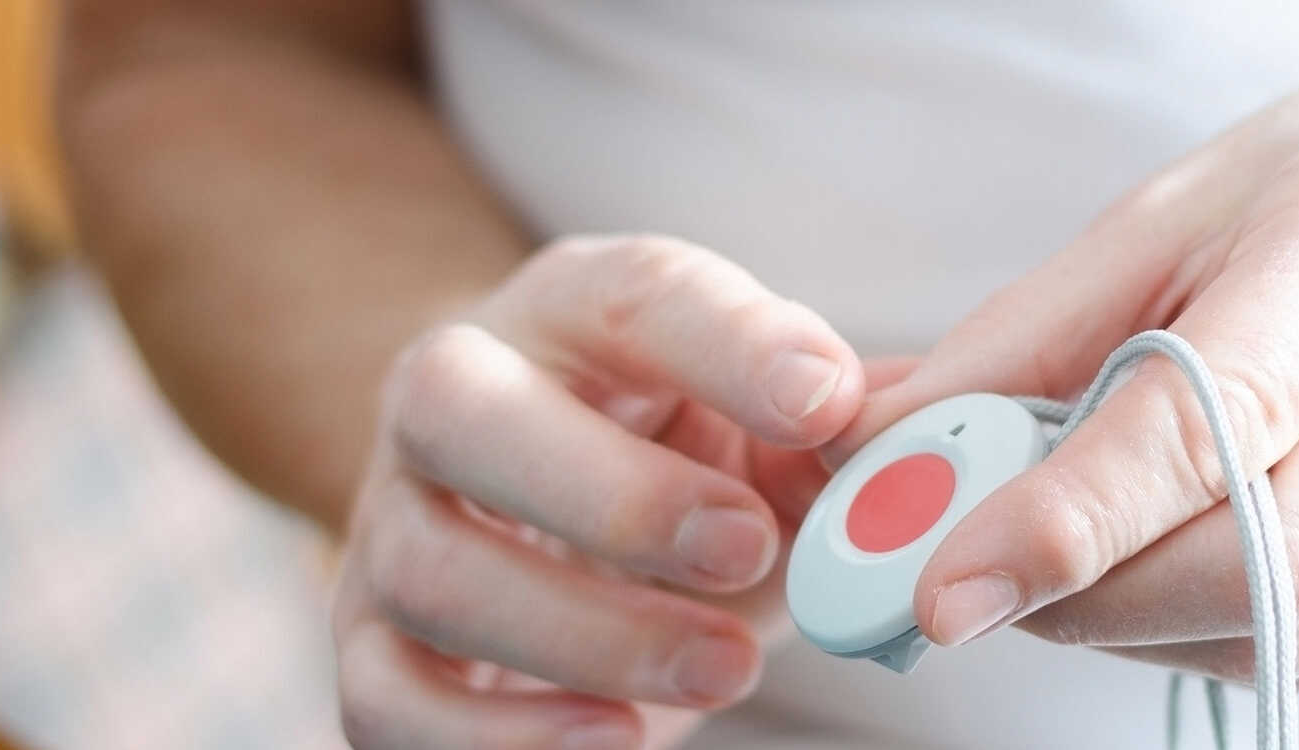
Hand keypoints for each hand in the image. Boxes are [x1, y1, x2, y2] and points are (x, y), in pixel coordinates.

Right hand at [331, 235, 873, 748]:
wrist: (574, 544)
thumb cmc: (696, 470)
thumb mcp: (778, 435)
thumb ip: (848, 431)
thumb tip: (931, 449)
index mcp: (572, 311)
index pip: (633, 290)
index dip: (729, 341)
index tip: (827, 399)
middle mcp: (453, 394)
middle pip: (462, 407)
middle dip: (614, 489)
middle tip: (749, 548)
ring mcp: (393, 521)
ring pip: (431, 567)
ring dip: (588, 631)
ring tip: (727, 669)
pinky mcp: (367, 646)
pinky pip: (386, 698)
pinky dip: (499, 737)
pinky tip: (615, 740)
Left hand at [838, 71, 1298, 683]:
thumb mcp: (1173, 210)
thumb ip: (1020, 342)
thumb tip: (869, 456)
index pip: (1217, 417)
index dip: (1071, 518)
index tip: (944, 586)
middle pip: (1267, 557)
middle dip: (1088, 598)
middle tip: (969, 586)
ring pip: (1287, 628)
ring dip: (1134, 619)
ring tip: (1068, 551)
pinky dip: (1208, 625)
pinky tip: (1174, 558)